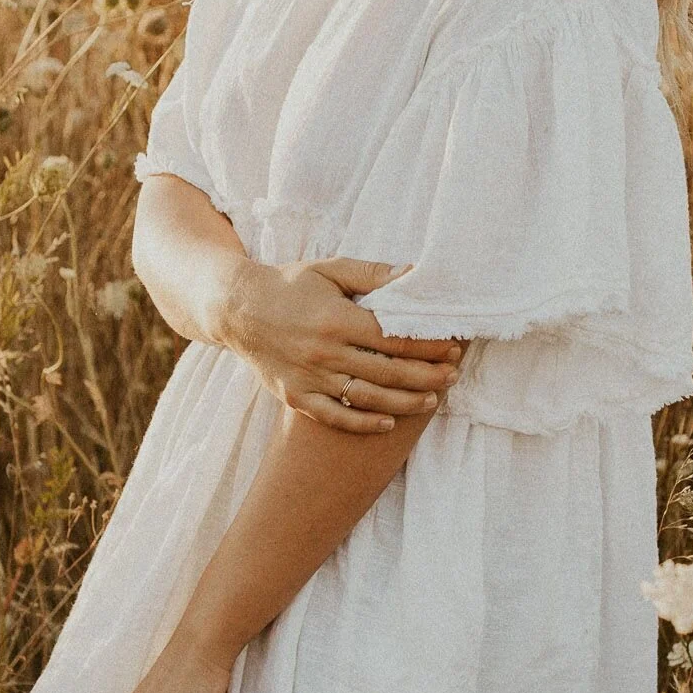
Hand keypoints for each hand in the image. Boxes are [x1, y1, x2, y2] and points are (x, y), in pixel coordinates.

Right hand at [220, 257, 464, 433]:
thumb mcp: (329, 269)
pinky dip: (362, 423)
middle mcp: (325, 352)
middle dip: (426, 375)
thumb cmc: (289, 285)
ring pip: (366, 397)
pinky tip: (387, 423)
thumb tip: (413, 273)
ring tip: (432, 400)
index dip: (428, 344)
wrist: (238, 309)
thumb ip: (372, 273)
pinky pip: (333, 416)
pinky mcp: (295, 396)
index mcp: (337, 319)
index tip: (453, 346)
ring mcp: (309, 377)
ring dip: (404, 402)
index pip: (395, 337)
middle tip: (453, 375)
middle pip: (387, 371)